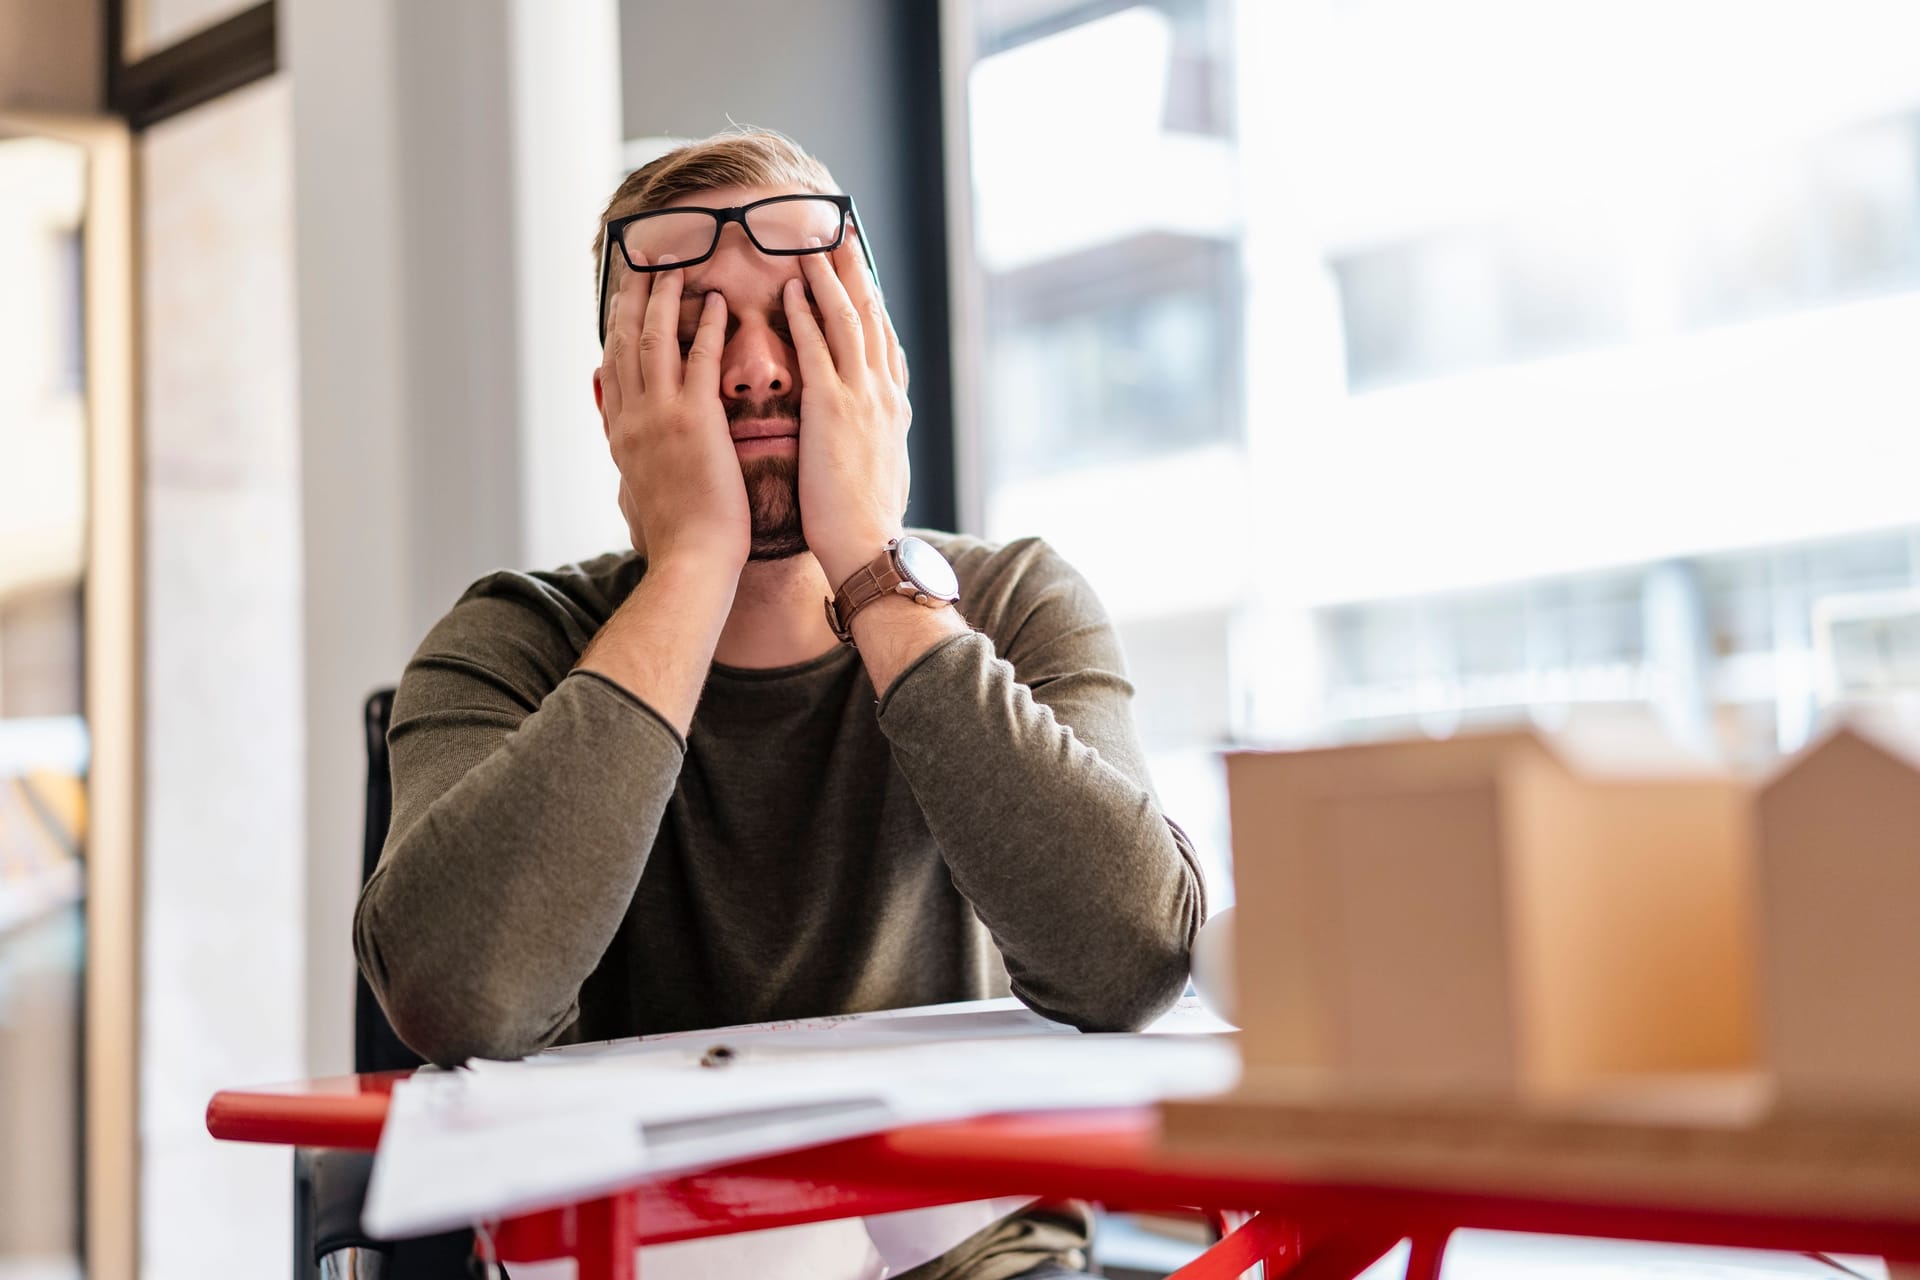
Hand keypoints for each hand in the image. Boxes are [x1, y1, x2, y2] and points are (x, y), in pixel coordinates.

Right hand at [598, 256, 747, 572]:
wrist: (692, 560)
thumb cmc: (676, 535)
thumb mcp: (635, 489)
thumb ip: (624, 451)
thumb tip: (612, 433)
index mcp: (621, 434)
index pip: (612, 365)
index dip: (615, 325)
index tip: (623, 295)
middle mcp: (632, 418)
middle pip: (624, 342)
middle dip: (631, 297)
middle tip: (641, 261)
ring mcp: (660, 418)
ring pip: (654, 342)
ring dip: (664, 299)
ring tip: (676, 267)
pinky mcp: (695, 423)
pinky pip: (700, 362)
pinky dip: (707, 328)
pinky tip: (719, 304)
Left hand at [784, 235, 912, 587]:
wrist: (868, 548)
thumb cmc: (865, 523)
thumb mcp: (880, 471)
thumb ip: (873, 440)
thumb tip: (870, 434)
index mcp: (893, 408)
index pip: (885, 340)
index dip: (873, 300)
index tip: (861, 270)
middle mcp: (883, 394)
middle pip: (872, 316)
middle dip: (857, 271)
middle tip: (843, 233)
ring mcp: (861, 398)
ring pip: (848, 320)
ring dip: (830, 278)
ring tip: (812, 244)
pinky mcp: (833, 410)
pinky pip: (818, 349)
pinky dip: (806, 314)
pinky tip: (792, 289)